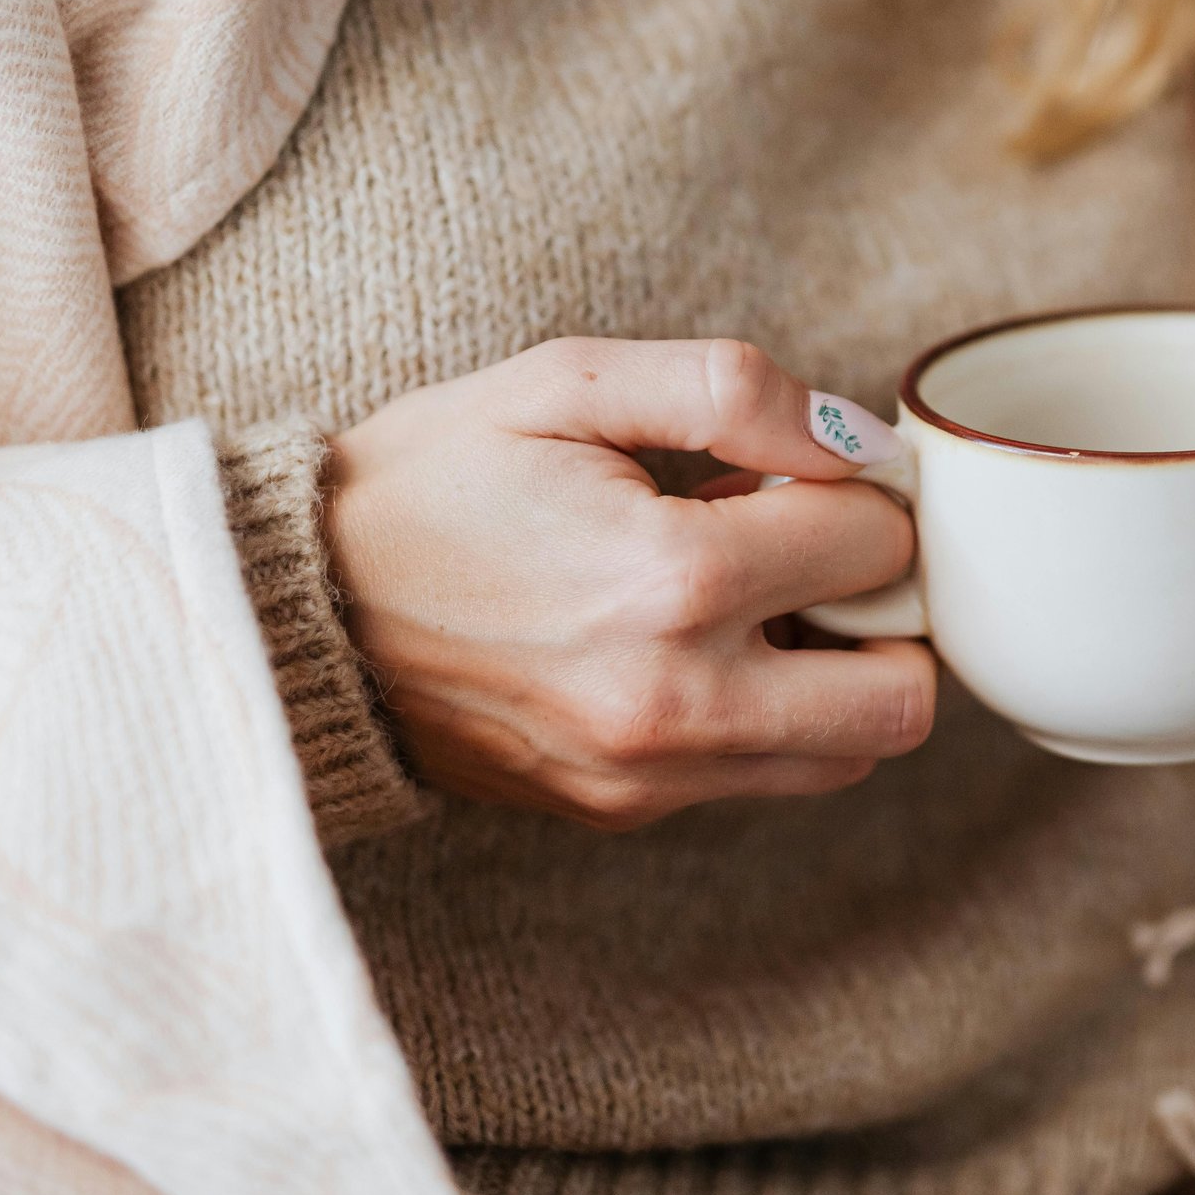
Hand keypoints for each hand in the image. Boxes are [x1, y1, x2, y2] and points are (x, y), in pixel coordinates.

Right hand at [324, 337, 933, 829]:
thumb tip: (861, 440)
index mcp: (668, 580)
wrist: (290, 609)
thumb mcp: (568, 381)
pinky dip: (771, 716)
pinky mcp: (626, 812)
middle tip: (815, 555)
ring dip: (840, 676)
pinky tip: (696, 646)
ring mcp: (650, 775)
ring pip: (852, 755)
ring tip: (751, 602)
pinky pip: (765, 776)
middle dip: (887, 613)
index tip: (791, 474)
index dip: (855, 490)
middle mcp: (676, 700)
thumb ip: (733, 390)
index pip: (877, 544)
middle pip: (904, 697)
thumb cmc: (432, 478)